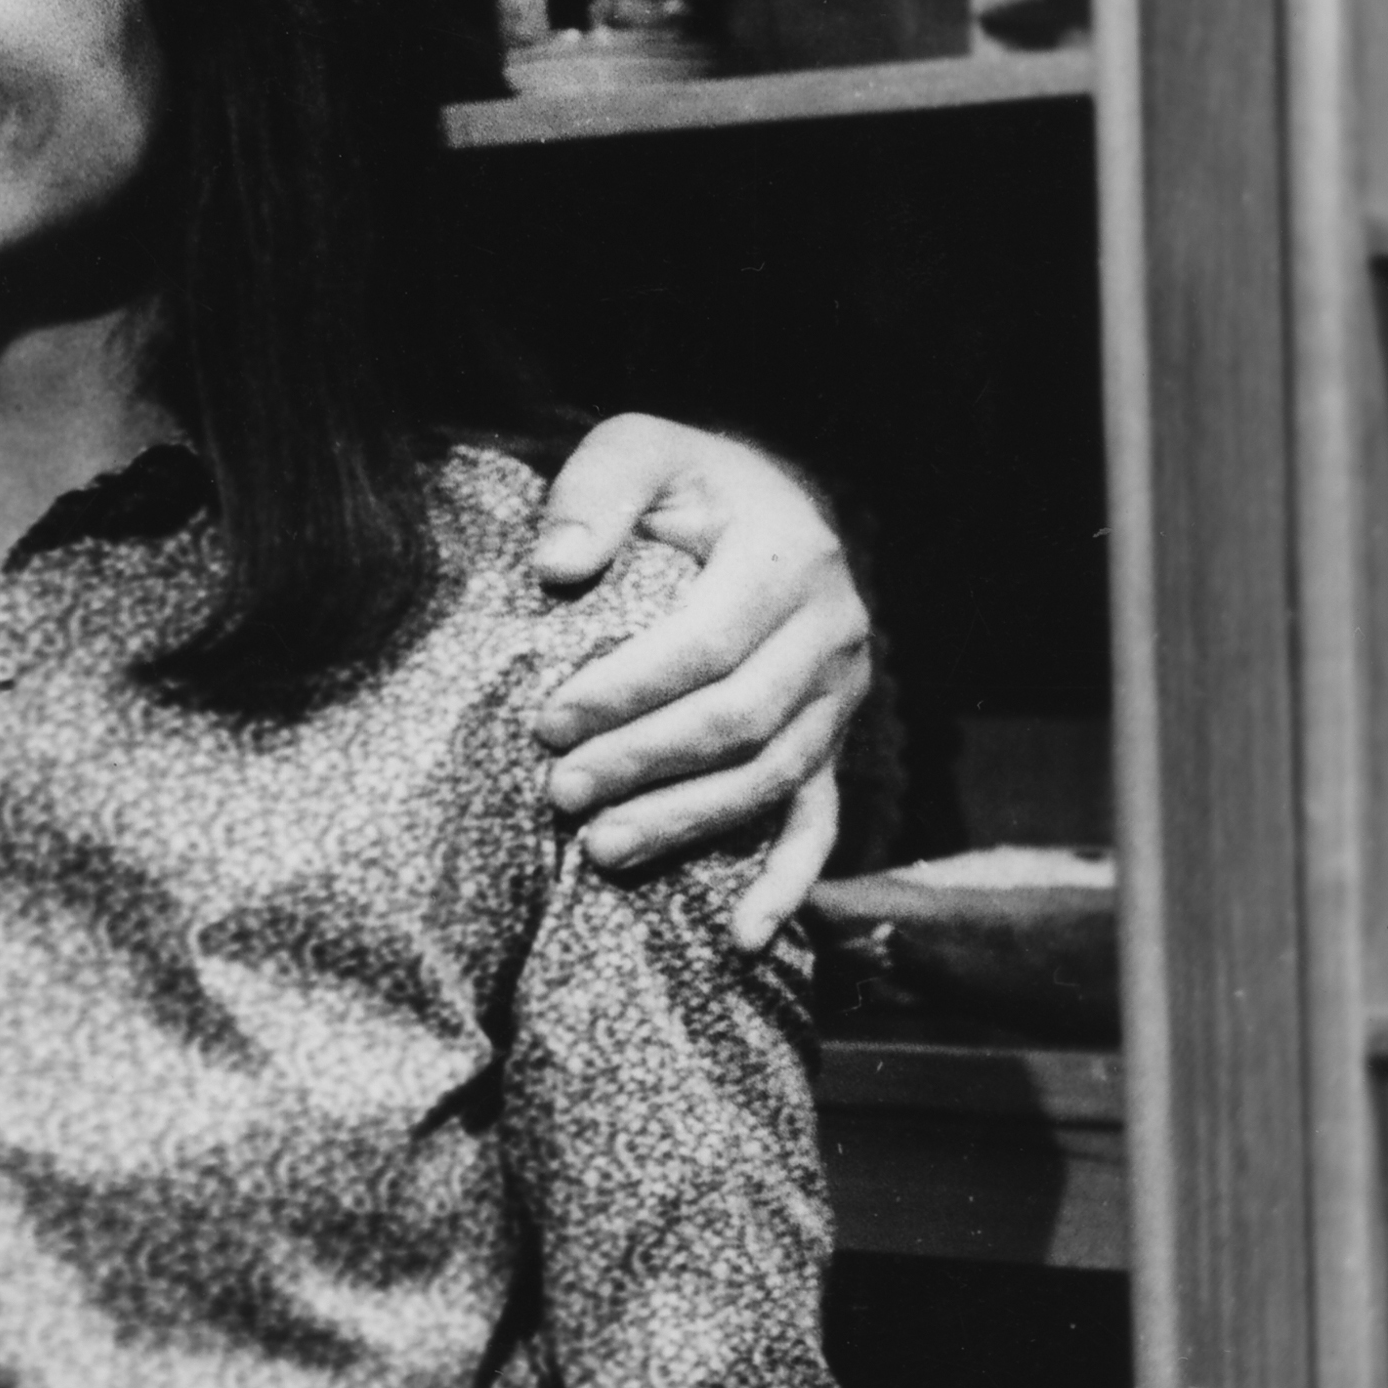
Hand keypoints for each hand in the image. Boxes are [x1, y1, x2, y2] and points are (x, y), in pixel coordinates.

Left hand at [527, 416, 870, 948]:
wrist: (758, 500)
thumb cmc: (682, 480)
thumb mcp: (636, 449)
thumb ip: (594, 494)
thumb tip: (557, 566)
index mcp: (790, 559)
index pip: (706, 647)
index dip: (626, 692)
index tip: (547, 721)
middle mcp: (834, 634)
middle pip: (739, 722)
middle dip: (644, 764)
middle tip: (557, 791)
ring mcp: (839, 697)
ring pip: (773, 779)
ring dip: (688, 822)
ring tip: (599, 851)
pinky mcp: (830, 740)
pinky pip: (821, 822)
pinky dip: (786, 883)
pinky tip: (742, 938)